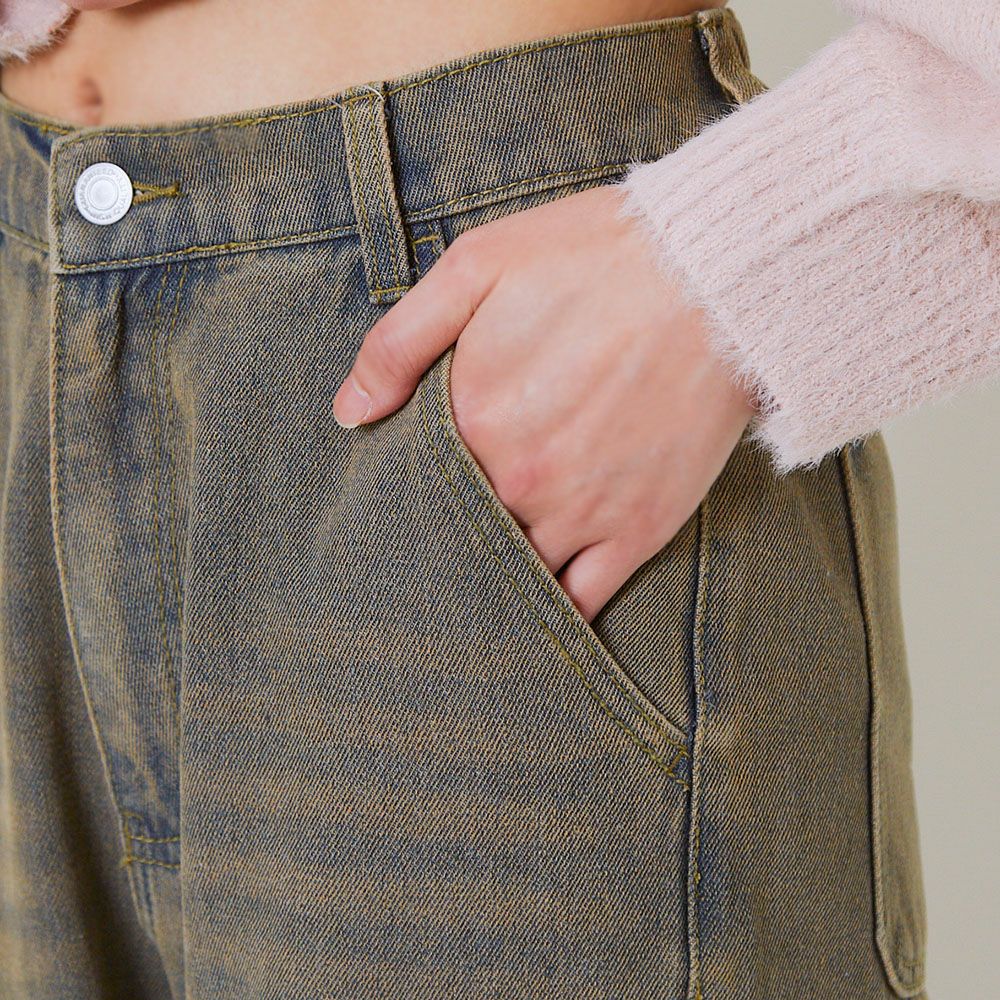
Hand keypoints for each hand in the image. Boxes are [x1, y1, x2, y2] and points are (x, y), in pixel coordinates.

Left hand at [333, 186, 754, 621]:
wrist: (717, 273)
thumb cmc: (594, 258)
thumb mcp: (477, 268)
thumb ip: (399, 343)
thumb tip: (349, 414)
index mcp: (472, 420)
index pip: (413, 485)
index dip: (404, 493)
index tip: (399, 501)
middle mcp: (520, 482)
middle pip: (459, 536)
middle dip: (441, 543)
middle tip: (426, 557)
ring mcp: (582, 512)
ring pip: (515, 574)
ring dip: (492, 581)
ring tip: (474, 589)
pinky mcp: (639, 529)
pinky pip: (584, 601)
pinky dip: (557, 615)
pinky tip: (537, 616)